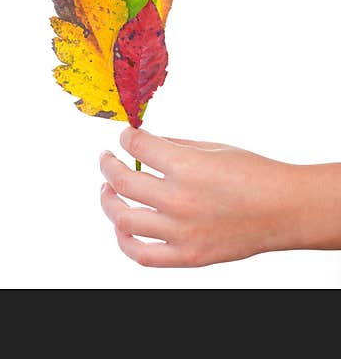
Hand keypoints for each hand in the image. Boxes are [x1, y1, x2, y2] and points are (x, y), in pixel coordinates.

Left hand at [99, 128, 340, 266]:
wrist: (286, 210)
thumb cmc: (253, 174)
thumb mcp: (211, 147)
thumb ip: (171, 146)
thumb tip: (140, 143)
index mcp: (187, 167)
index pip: (137, 147)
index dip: (125, 138)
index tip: (125, 138)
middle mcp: (180, 200)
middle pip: (122, 181)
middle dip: (108, 164)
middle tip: (107, 159)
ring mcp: (182, 232)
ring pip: (124, 219)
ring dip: (108, 201)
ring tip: (108, 190)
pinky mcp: (188, 256)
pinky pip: (143, 255)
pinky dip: (124, 241)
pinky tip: (121, 227)